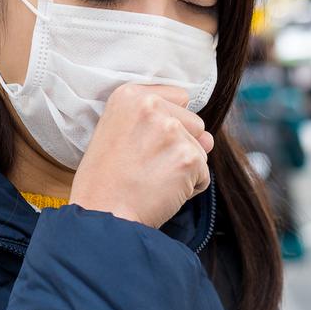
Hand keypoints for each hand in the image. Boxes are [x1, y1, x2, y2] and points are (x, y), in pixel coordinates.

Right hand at [70, 84, 213, 228]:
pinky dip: (189, 188)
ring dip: (184, 167)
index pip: (179, 97)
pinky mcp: (188, 157)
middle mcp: (151, 106)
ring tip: (152, 179)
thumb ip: (160, 123)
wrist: (101, 215)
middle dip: (180, 146)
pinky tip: (162, 192)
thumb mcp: (116, 133)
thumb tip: (209, 138)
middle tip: (146, 165)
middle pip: (194, 123)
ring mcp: (171, 130)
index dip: (168, 122)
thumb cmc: (104, 181)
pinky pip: (203, 174)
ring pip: (201, 149)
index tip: (146, 141)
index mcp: (130, 95)